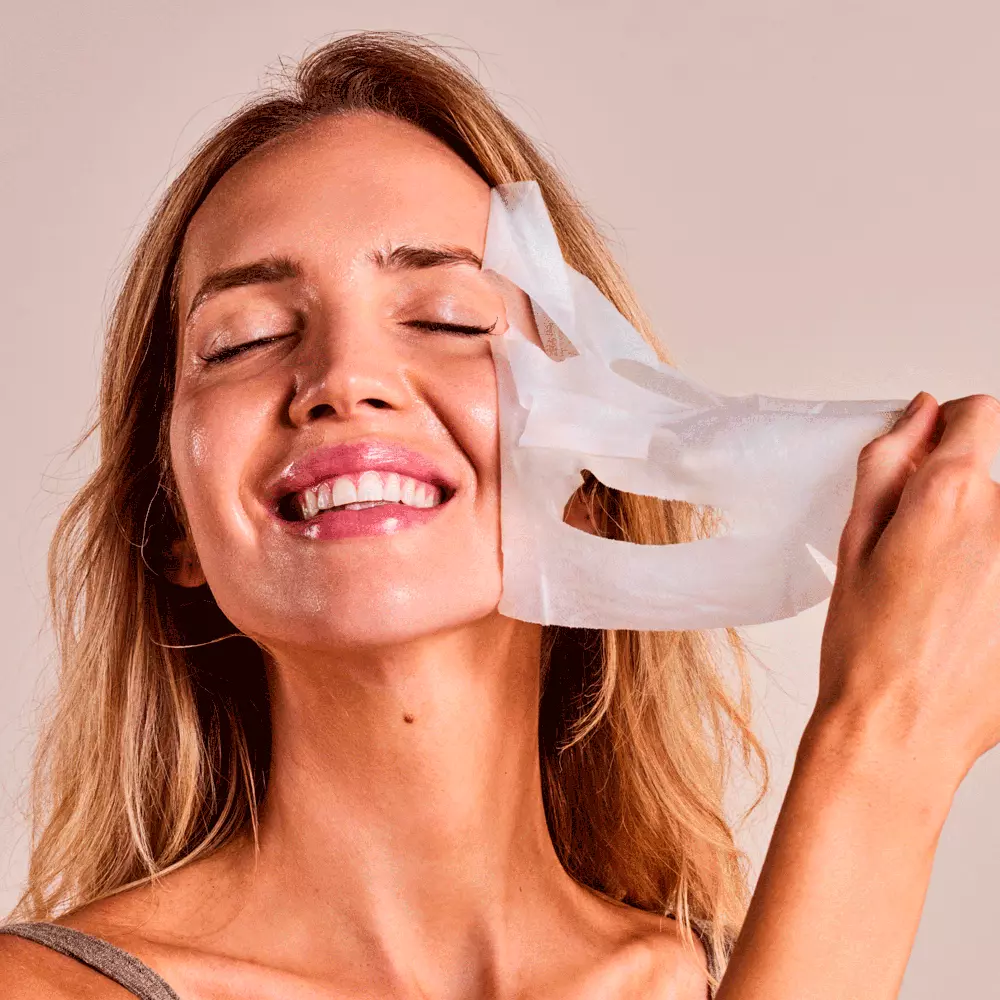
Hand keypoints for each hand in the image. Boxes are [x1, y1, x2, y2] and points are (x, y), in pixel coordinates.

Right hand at [815, 391, 999, 793]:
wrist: (899, 734)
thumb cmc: (866, 648)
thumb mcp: (854, 544)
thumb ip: (887, 465)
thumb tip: (918, 414)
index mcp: (954, 498)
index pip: (979, 415)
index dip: (949, 429)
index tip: (932, 457)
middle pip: (994, 482)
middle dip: (960, 506)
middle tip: (919, 562)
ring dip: (982, 551)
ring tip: (947, 604)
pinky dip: (991, 589)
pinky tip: (972, 626)